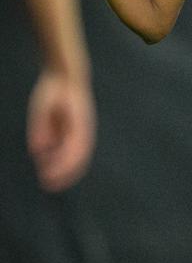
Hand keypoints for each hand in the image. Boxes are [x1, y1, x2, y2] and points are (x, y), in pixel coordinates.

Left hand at [27, 69, 96, 191]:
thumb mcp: (44, 104)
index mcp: (80, 124)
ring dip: (64, 170)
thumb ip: (41, 126)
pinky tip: (45, 164)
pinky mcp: (74, 132)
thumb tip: (38, 150)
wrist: (66, 76)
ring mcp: (81, 132)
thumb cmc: (55, 89)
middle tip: (50, 186)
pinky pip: (69, 151)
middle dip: (66, 175)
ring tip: (47, 181)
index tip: (50, 176)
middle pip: (79, 158)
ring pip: (76, 157)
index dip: (64, 166)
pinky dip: (60, 161)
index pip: (75, 151)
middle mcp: (83, 131)